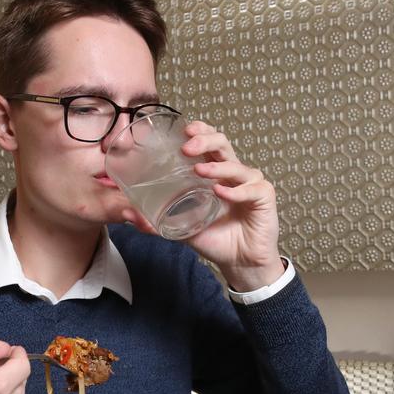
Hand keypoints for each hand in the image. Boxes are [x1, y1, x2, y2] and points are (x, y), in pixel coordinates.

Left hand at [121, 120, 283, 291]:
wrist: (238, 262)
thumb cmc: (215, 238)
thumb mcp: (182, 228)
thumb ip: (158, 221)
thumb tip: (130, 215)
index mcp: (216, 172)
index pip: (210, 142)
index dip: (200, 131)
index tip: (184, 130)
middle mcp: (233, 173)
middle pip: (223, 144)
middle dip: (205, 140)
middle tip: (186, 148)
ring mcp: (250, 183)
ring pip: (236, 165)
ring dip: (216, 167)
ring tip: (199, 171)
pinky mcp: (264, 197)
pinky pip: (251, 189)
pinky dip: (236, 191)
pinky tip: (221, 193)